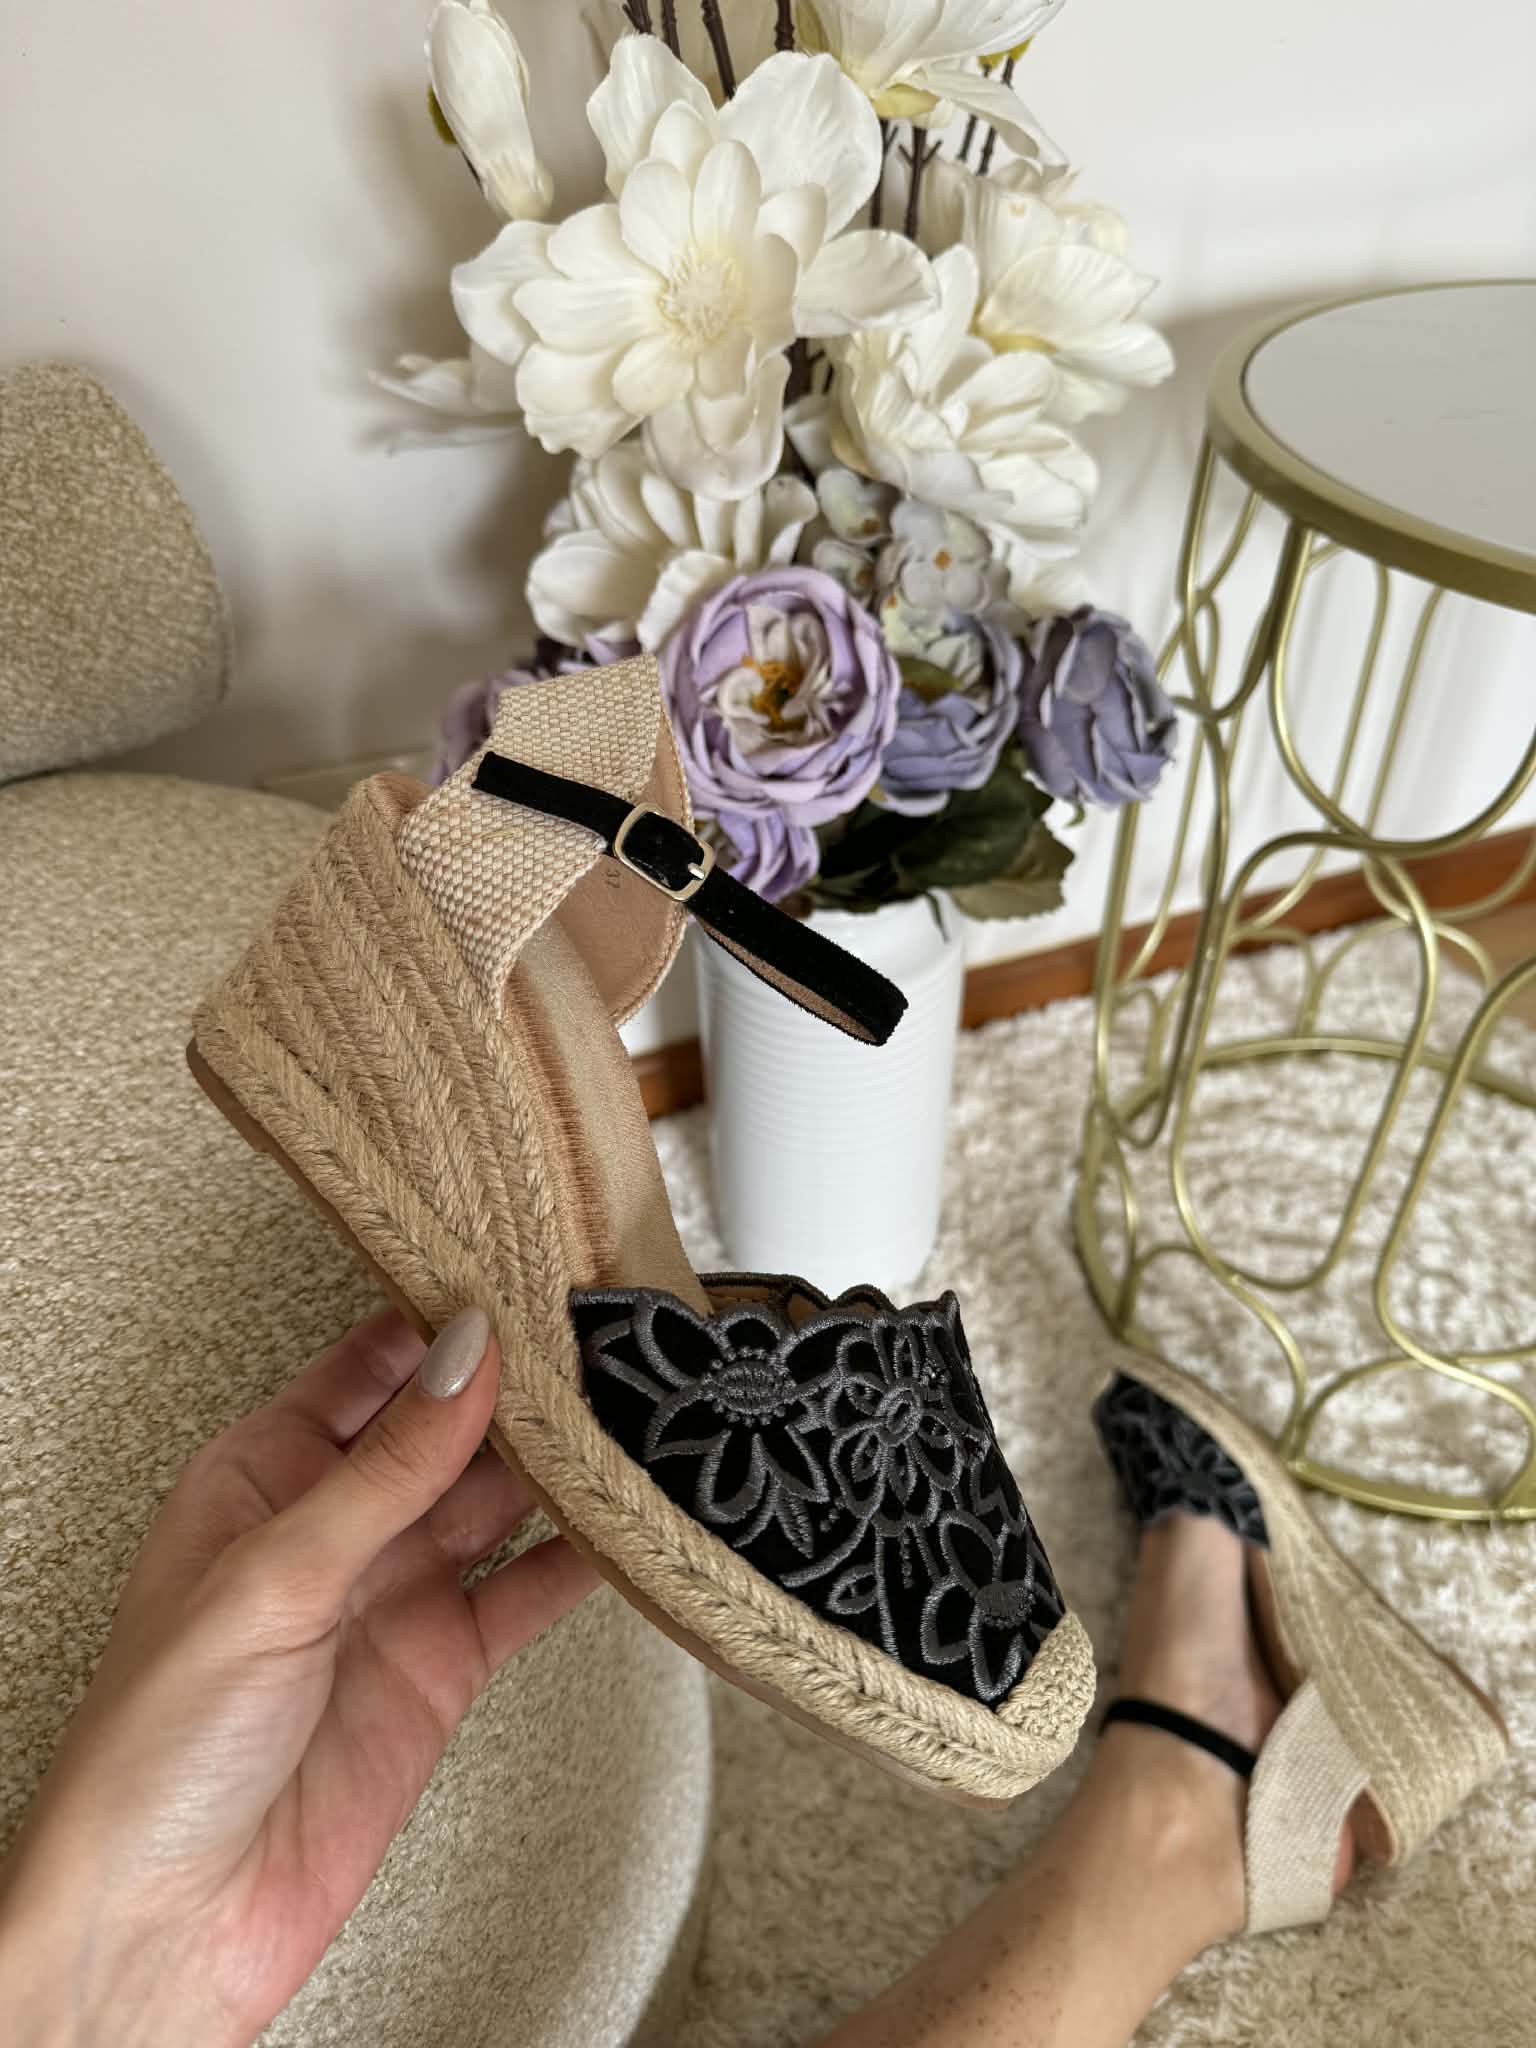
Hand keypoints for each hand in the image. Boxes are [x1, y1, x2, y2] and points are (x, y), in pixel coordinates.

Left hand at [0, 1306, 597, 2047]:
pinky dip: (582, 1561)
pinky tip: (628, 1525)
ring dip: (561, 1465)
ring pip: (497, 1500)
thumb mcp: (272, 1577)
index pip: (368, 1363)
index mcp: (264, 1473)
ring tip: (633, 1415)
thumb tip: (464, 1355)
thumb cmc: (157, 1749)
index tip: (518, 1280)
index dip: (441, 1322)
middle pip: (446, 1427)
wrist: (173, 1924)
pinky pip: (527, 1591)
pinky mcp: (442, 1664)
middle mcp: (334, 1524)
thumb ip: (384, 1467)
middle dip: (519, 1387)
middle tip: (600, 1342)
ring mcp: (393, 1592)